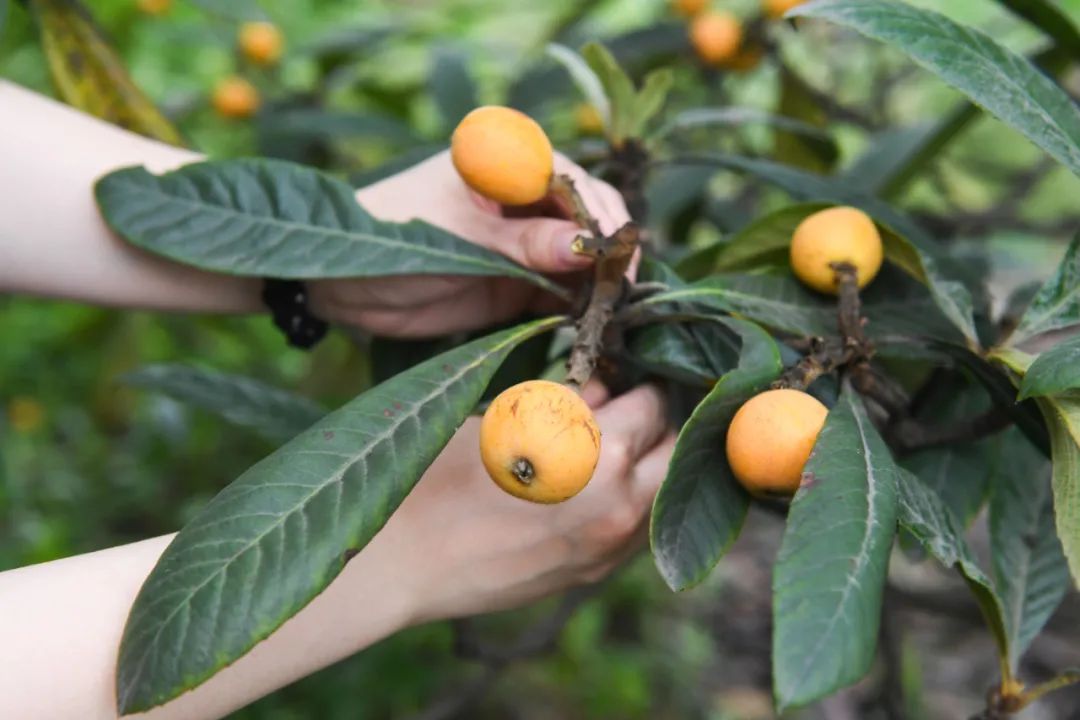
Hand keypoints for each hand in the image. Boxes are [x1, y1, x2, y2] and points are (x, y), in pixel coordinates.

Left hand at [307, 150, 629, 337]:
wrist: (339, 285)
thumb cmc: (387, 236)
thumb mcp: (456, 238)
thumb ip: (521, 244)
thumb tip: (585, 247)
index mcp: (504, 163)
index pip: (570, 179)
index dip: (598, 212)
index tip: (612, 248)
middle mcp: (521, 199)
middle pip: (585, 218)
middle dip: (605, 251)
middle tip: (619, 288)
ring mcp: (522, 243)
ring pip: (579, 259)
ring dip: (597, 283)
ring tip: (611, 311)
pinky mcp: (517, 284)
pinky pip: (560, 293)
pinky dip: (577, 308)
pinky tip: (590, 322)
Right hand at [363, 383, 674, 624]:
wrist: (403, 561)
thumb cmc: (442, 477)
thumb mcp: (507, 422)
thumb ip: (566, 406)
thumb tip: (602, 392)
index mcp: (603, 458)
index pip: (652, 405)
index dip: (639, 383)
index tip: (625, 374)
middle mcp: (621, 508)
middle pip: (672, 451)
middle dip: (653, 424)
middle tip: (622, 407)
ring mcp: (609, 549)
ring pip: (659, 494)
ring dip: (645, 466)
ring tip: (606, 446)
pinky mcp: (592, 574)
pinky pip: (633, 528)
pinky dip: (626, 501)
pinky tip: (589, 487)